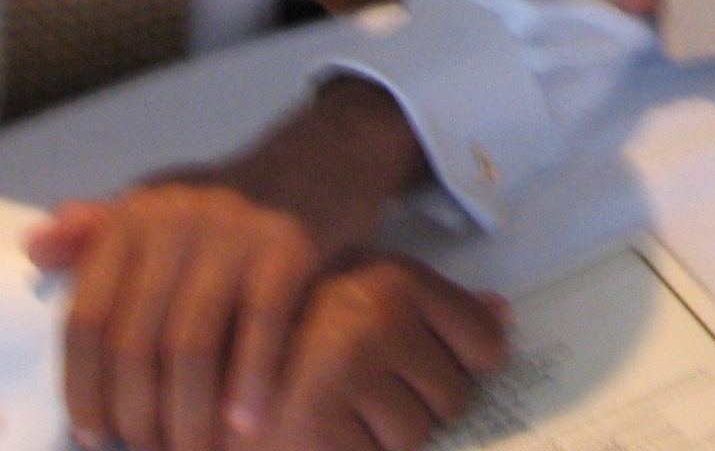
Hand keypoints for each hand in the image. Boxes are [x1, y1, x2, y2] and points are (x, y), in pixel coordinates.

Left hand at [27, 78, 428, 450]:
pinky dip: (251, 384)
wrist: (322, 157)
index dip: (83, 388)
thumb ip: (96, 234)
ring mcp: (236, 230)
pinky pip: (262, 328)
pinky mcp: (291, 243)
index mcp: (132, 218)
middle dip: (138, 414)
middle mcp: (175, 219)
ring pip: (191, 346)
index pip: (86, 320)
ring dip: (189, 414)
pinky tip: (248, 424)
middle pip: (135, 343)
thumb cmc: (227, 203)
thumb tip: (33, 247)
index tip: (93, 436)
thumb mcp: (157, 208)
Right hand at [251, 256, 506, 450]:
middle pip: (454, 396)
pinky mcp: (317, 427)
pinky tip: (324, 431)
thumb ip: (432, 306)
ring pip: (417, 436)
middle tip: (369, 391)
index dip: (467, 365)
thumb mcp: (366, 296)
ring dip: (387, 437)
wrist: (212, 368)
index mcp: (394, 280)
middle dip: (421, 406)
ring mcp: (346, 375)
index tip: (428, 365)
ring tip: (343, 411)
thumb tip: (501, 311)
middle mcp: (376, 320)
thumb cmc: (300, 331)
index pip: (485, 342)